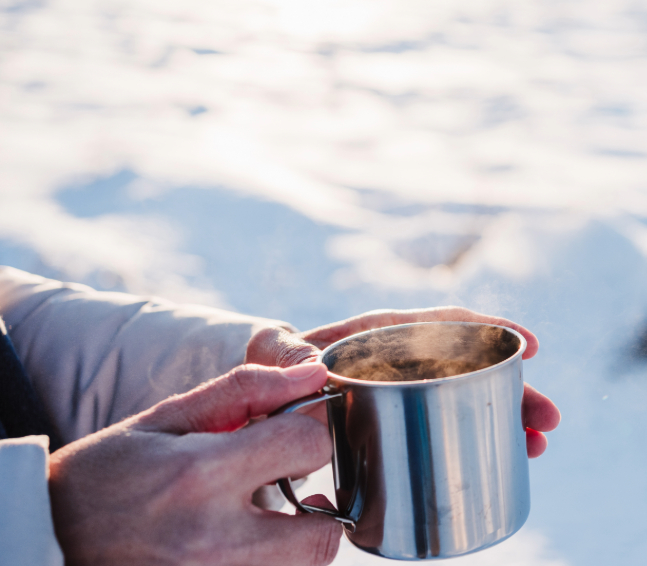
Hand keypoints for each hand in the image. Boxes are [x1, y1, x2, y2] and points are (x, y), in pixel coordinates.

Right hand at [48, 363, 340, 565]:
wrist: (45, 541)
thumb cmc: (104, 475)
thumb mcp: (165, 420)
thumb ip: (245, 391)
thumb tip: (312, 373)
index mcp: (200, 476)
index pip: (308, 446)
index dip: (309, 434)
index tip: (290, 438)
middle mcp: (214, 540)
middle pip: (324, 534)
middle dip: (317, 509)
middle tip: (284, 494)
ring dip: (293, 544)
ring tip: (255, 522)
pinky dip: (267, 563)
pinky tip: (235, 545)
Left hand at [246, 307, 560, 456]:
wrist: (252, 402)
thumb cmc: (263, 367)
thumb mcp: (269, 352)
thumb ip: (281, 354)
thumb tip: (307, 364)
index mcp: (379, 333)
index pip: (442, 323)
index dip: (489, 329)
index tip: (529, 343)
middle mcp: (402, 360)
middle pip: (470, 368)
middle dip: (515, 389)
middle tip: (549, 419)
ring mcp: (405, 394)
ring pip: (468, 401)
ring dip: (508, 419)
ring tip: (539, 445)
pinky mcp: (401, 425)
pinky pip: (449, 427)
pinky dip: (481, 441)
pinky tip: (508, 460)